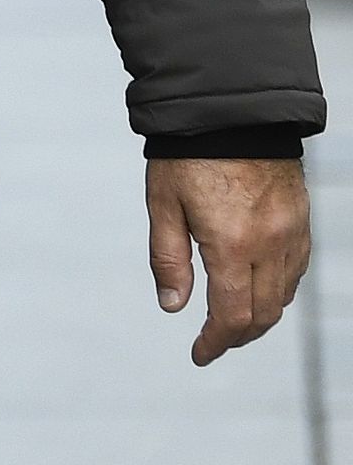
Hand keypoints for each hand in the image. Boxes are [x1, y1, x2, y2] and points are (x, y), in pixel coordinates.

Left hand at [151, 153, 309, 364]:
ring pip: (284, 295)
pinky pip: (296, 270)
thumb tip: (173, 306)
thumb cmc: (189, 154)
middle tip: (214, 342)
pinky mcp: (302, 221)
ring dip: (261, 316)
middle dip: (238, 335)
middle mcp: (270, 245)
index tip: (200, 354)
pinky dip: (278, 289)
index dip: (216, 342)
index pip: (231, 315)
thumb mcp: (163, 204)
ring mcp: (291, 234)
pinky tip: (258, 288)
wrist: (232, 110)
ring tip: (233, 321)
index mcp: (232, 245)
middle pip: (263, 314)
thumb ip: (168, 259)